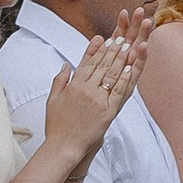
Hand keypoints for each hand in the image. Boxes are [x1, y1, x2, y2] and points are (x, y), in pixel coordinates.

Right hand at [42, 22, 149, 158]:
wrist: (64, 146)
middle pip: (101, 65)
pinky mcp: (108, 111)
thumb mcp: (53, 100)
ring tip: (128, 46)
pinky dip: (124, 78)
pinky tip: (130, 67)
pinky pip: (118, 91)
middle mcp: (86, 90)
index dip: (97, 49)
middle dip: (112, 50)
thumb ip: (60, 80)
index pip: (87, 63)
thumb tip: (66, 65)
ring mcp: (98, 100)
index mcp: (73, 86)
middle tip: (121, 37)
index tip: (104, 38)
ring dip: (120, 59)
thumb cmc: (57, 125)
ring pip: (111, 74)